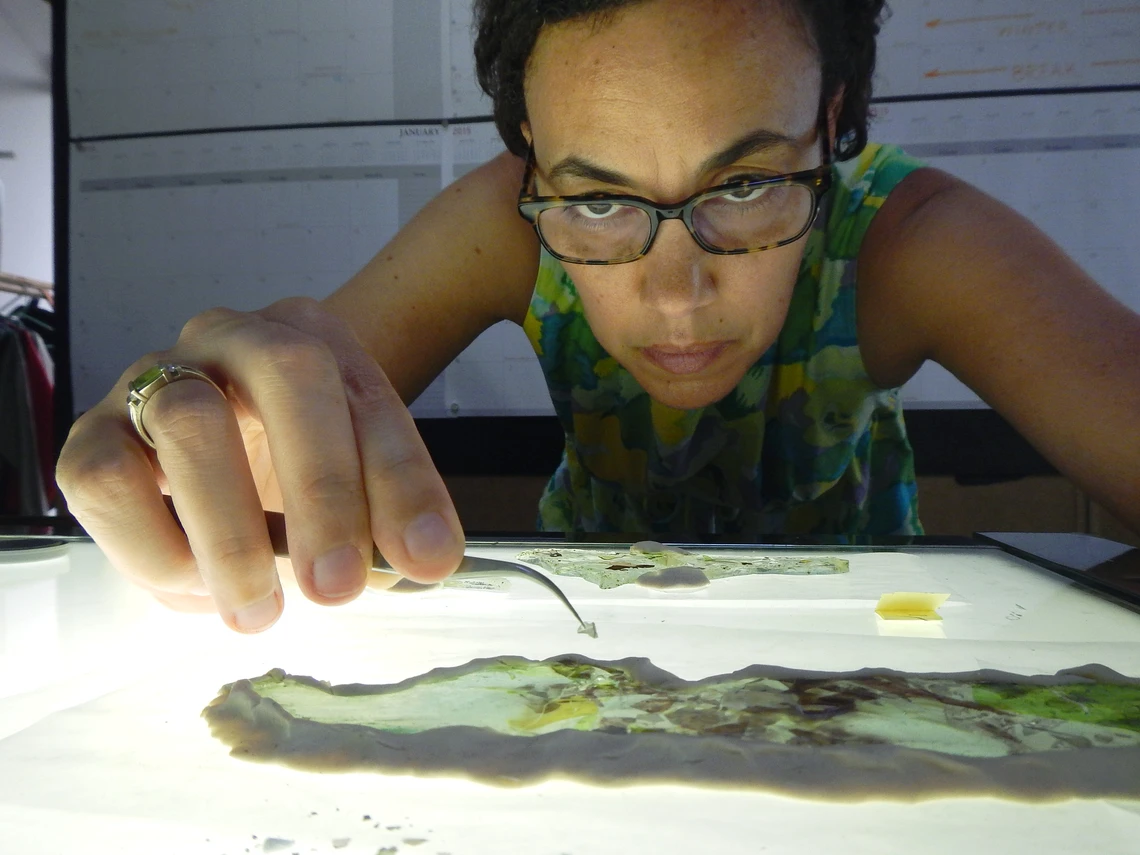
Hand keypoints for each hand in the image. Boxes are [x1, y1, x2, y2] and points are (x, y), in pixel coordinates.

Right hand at [56, 297, 464, 631]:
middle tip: (339, 587)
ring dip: (232, 532)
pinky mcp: (92, 434)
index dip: (403, 482)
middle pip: (289, 372)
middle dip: (324, 487)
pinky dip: (154, 547)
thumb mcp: (348, 492)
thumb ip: (382, 520)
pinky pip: (108, 481)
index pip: (369, 399)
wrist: (198, 462)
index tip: (427, 559)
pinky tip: (193, 585)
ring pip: (191, 422)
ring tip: (260, 611)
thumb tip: (415, 564)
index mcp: (313, 339)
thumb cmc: (284, 470)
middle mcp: (235, 339)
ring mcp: (155, 376)